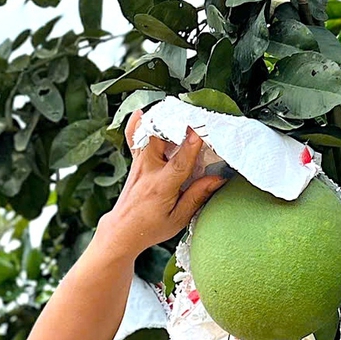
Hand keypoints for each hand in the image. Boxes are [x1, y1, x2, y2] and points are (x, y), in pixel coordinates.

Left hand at [99, 113, 227, 253]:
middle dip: (173, 124)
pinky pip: (134, 137)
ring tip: (175, 109)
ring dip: (160, 120)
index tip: (198, 132)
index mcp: (160, 187)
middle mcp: (147, 171)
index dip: (189, 147)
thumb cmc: (151, 227)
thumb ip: (197, 196)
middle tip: (190, 114)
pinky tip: (143, 112)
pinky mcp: (135, 160)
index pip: (177, 164)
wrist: (123, 230)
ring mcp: (139, 163)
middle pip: (157, 140)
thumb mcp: (178, 218)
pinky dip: (137, 123)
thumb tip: (217, 178)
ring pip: (146, 134)